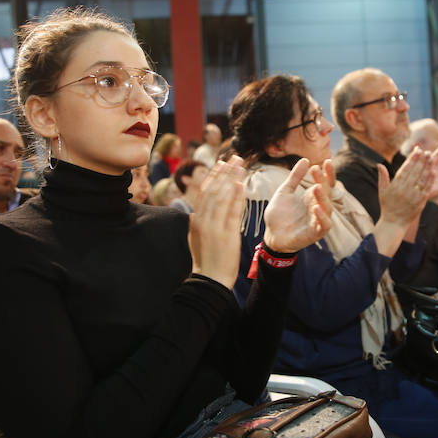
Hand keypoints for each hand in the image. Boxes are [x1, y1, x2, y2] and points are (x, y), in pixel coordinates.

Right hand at [189, 156, 246, 287]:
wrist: (209, 280)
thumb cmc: (205, 260)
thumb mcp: (196, 237)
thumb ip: (198, 221)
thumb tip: (198, 209)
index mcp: (195, 220)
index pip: (203, 192)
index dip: (213, 176)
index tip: (220, 163)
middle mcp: (202, 220)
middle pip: (213, 190)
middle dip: (224, 172)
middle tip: (233, 157)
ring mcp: (214, 227)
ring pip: (222, 197)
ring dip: (232, 179)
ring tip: (240, 165)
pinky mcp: (227, 234)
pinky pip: (233, 211)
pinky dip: (237, 197)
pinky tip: (242, 184)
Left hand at [263, 159, 333, 252]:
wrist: (272, 235)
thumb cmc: (280, 215)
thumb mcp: (285, 192)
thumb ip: (295, 177)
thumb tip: (305, 159)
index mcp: (313, 198)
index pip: (326, 183)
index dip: (328, 173)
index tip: (326, 161)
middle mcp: (318, 207)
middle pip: (327, 193)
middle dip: (323, 181)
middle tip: (315, 169)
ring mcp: (318, 220)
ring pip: (327, 208)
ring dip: (323, 197)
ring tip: (316, 187)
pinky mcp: (315, 233)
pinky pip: (324, 225)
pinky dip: (322, 217)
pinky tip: (316, 208)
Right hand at [379, 148, 432, 225]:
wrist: (394, 223)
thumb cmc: (387, 206)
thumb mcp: (382, 191)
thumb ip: (382, 177)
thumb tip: (379, 164)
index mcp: (395, 186)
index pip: (405, 169)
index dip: (412, 159)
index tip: (417, 151)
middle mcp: (404, 190)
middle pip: (415, 172)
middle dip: (421, 160)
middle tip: (427, 152)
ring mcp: (413, 196)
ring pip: (422, 179)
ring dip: (427, 168)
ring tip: (432, 159)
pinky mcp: (420, 202)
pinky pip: (426, 189)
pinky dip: (430, 180)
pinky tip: (433, 172)